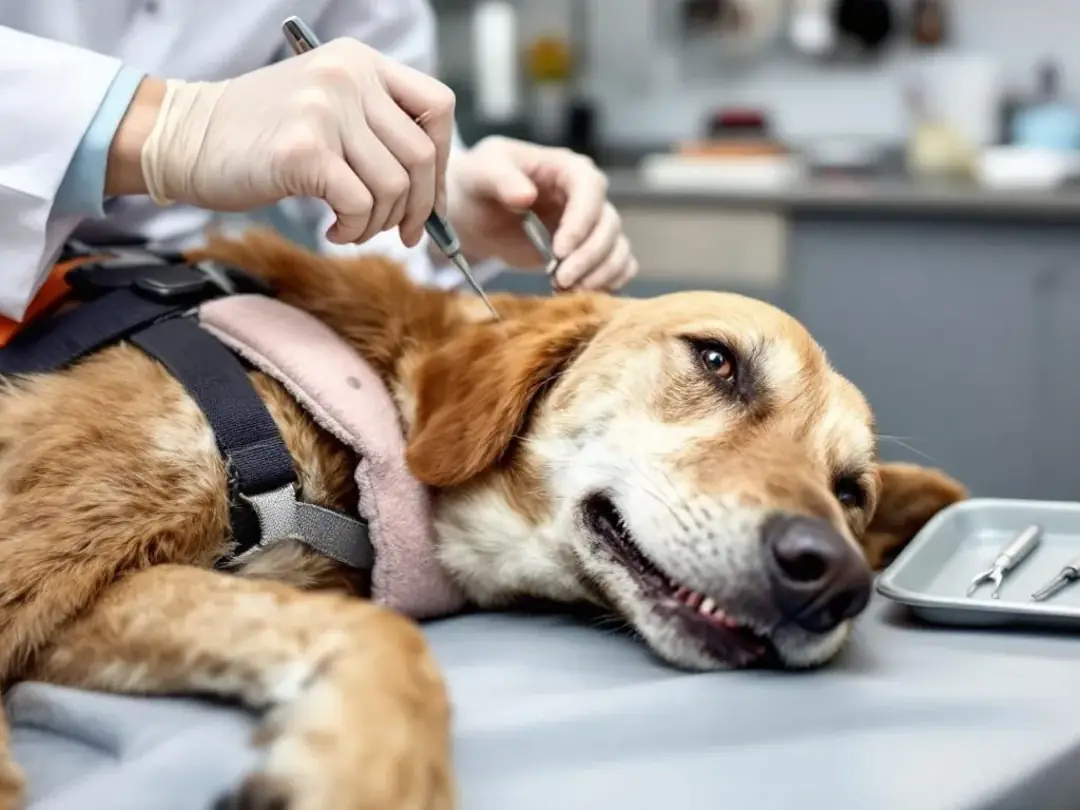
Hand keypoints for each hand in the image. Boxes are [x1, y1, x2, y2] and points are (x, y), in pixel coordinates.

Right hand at [131, 38, 455, 246]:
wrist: (185, 137)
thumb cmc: (259, 135)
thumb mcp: (327, 109)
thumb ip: (378, 131)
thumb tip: (434, 194)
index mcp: (361, 61)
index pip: (438, 107)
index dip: (444, 162)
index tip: (429, 198)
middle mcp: (348, 76)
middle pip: (422, 156)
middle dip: (418, 208)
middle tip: (401, 233)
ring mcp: (326, 109)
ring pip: (395, 186)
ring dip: (379, 223)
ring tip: (351, 226)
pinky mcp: (304, 149)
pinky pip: (360, 205)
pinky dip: (354, 230)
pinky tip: (332, 231)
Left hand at [446, 136, 637, 291]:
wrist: (474, 209)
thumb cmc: (479, 182)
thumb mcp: (481, 172)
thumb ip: (501, 179)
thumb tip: (524, 196)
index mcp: (566, 168)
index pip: (590, 188)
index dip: (581, 221)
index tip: (559, 251)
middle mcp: (587, 196)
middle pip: (608, 224)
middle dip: (589, 257)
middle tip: (560, 281)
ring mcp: (590, 225)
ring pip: (617, 248)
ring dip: (600, 274)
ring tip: (566, 290)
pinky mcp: (588, 250)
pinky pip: (618, 265)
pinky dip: (608, 282)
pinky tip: (581, 294)